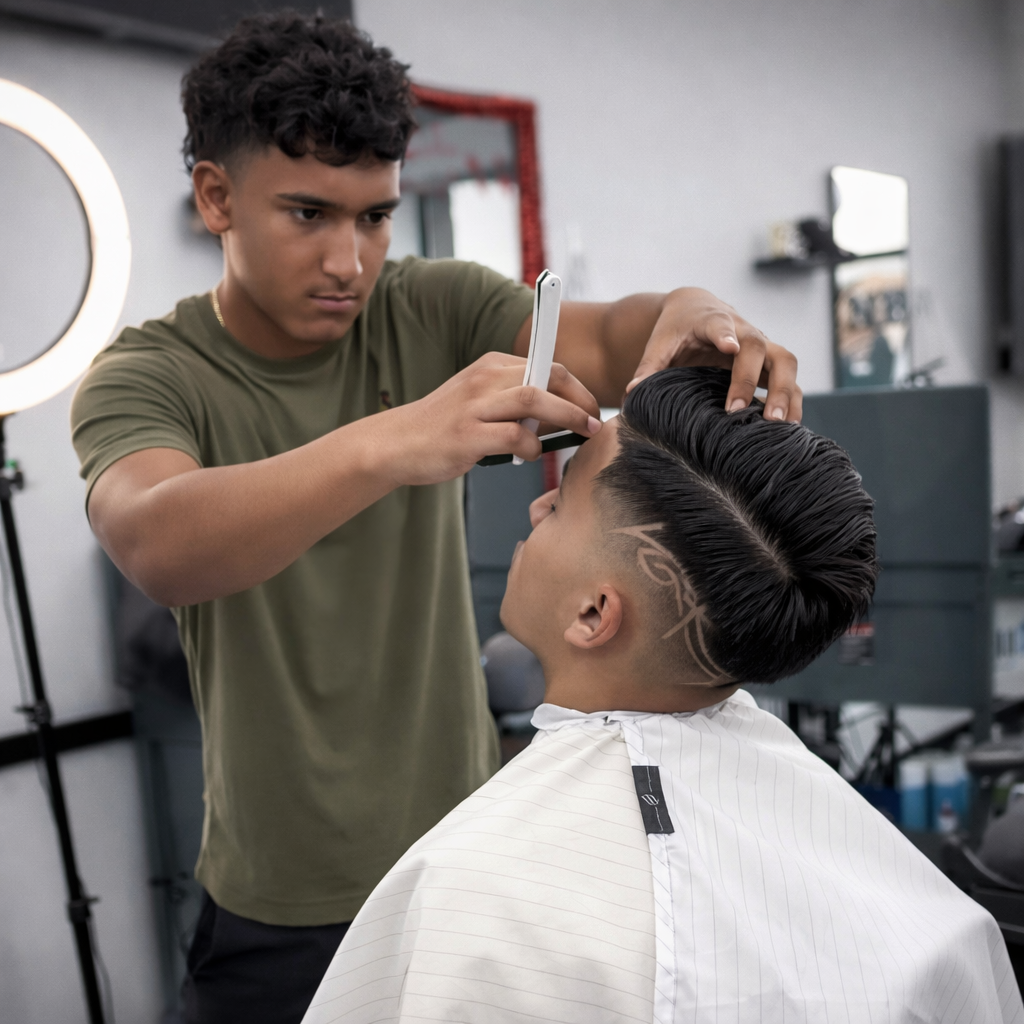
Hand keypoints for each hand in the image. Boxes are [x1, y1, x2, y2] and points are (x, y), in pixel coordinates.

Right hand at [380, 351, 601, 485]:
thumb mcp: (479, 401)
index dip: (576, 386)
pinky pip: (513, 435)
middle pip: (547, 376)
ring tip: (581, 433)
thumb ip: (513, 402)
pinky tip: (529, 454)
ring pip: (534, 399)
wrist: (396, 444)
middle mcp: (484, 379)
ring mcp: (474, 405)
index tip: (591, 407)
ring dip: (566, 416)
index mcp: (490, 366)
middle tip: (594, 423)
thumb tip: (559, 416)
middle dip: (580, 399)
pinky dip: (531, 446)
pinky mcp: (466, 434)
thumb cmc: (443, 427)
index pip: (546, 365)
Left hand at [626, 288, 801, 421]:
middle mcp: (744, 331)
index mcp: (712, 321)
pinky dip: (792, 403)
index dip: (726, 335)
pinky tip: (788, 430)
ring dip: (785, 393)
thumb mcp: (660, 343)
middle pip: (759, 347)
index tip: (730, 346)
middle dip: (751, 379)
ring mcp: (763, 347)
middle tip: (740, 411)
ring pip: (786, 363)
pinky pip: (790, 381)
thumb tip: (632, 392)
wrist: (696, 309)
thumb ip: (648, 366)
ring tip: (778, 425)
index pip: (721, 325)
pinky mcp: (770, 364)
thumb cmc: (677, 329)